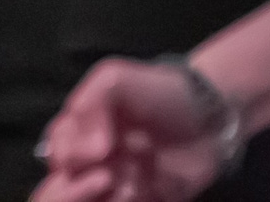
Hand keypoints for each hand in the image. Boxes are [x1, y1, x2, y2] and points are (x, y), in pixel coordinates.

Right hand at [34, 58, 227, 201]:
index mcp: (80, 130)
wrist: (210, 114)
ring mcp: (120, 181)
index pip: (58, 149)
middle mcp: (95, 160)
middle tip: (112, 172)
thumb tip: (94, 149)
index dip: (74, 153)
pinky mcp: (146, 198)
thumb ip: (89, 105)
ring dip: (111, 194)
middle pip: (69, 181)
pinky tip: (149, 186)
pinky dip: (133, 200)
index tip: (102, 148)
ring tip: (135, 180)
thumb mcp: (113, 80)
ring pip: (95, 198)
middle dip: (88, 180)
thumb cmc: (157, 91)